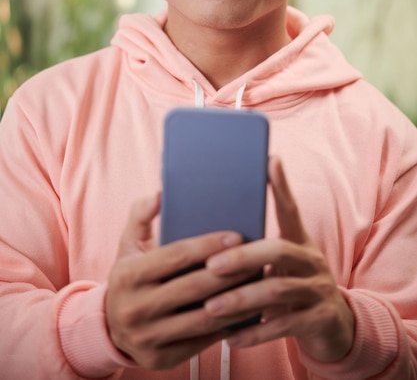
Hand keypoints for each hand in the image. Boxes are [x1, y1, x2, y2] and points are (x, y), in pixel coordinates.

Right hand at [105, 194, 250, 369]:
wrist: (110, 328)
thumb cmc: (129, 277)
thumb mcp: (128, 245)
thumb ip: (141, 215)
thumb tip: (161, 193)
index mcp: (127, 275)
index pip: (176, 256)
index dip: (208, 245)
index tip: (237, 236)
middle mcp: (135, 308)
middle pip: (193, 287)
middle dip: (230, 271)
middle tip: (257, 256)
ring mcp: (148, 337)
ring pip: (203, 318)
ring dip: (237, 301)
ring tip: (259, 283)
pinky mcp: (162, 359)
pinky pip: (203, 341)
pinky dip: (228, 326)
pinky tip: (248, 310)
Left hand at [204, 157, 354, 362]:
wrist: (334, 327)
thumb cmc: (293, 288)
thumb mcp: (281, 265)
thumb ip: (256, 251)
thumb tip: (210, 238)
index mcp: (299, 242)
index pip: (290, 209)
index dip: (281, 185)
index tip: (269, 161)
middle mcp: (312, 261)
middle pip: (279, 250)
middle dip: (242, 257)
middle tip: (211, 266)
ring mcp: (319, 290)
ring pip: (278, 289)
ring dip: (241, 299)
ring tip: (211, 308)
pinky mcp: (321, 320)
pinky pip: (285, 325)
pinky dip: (255, 332)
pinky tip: (231, 337)